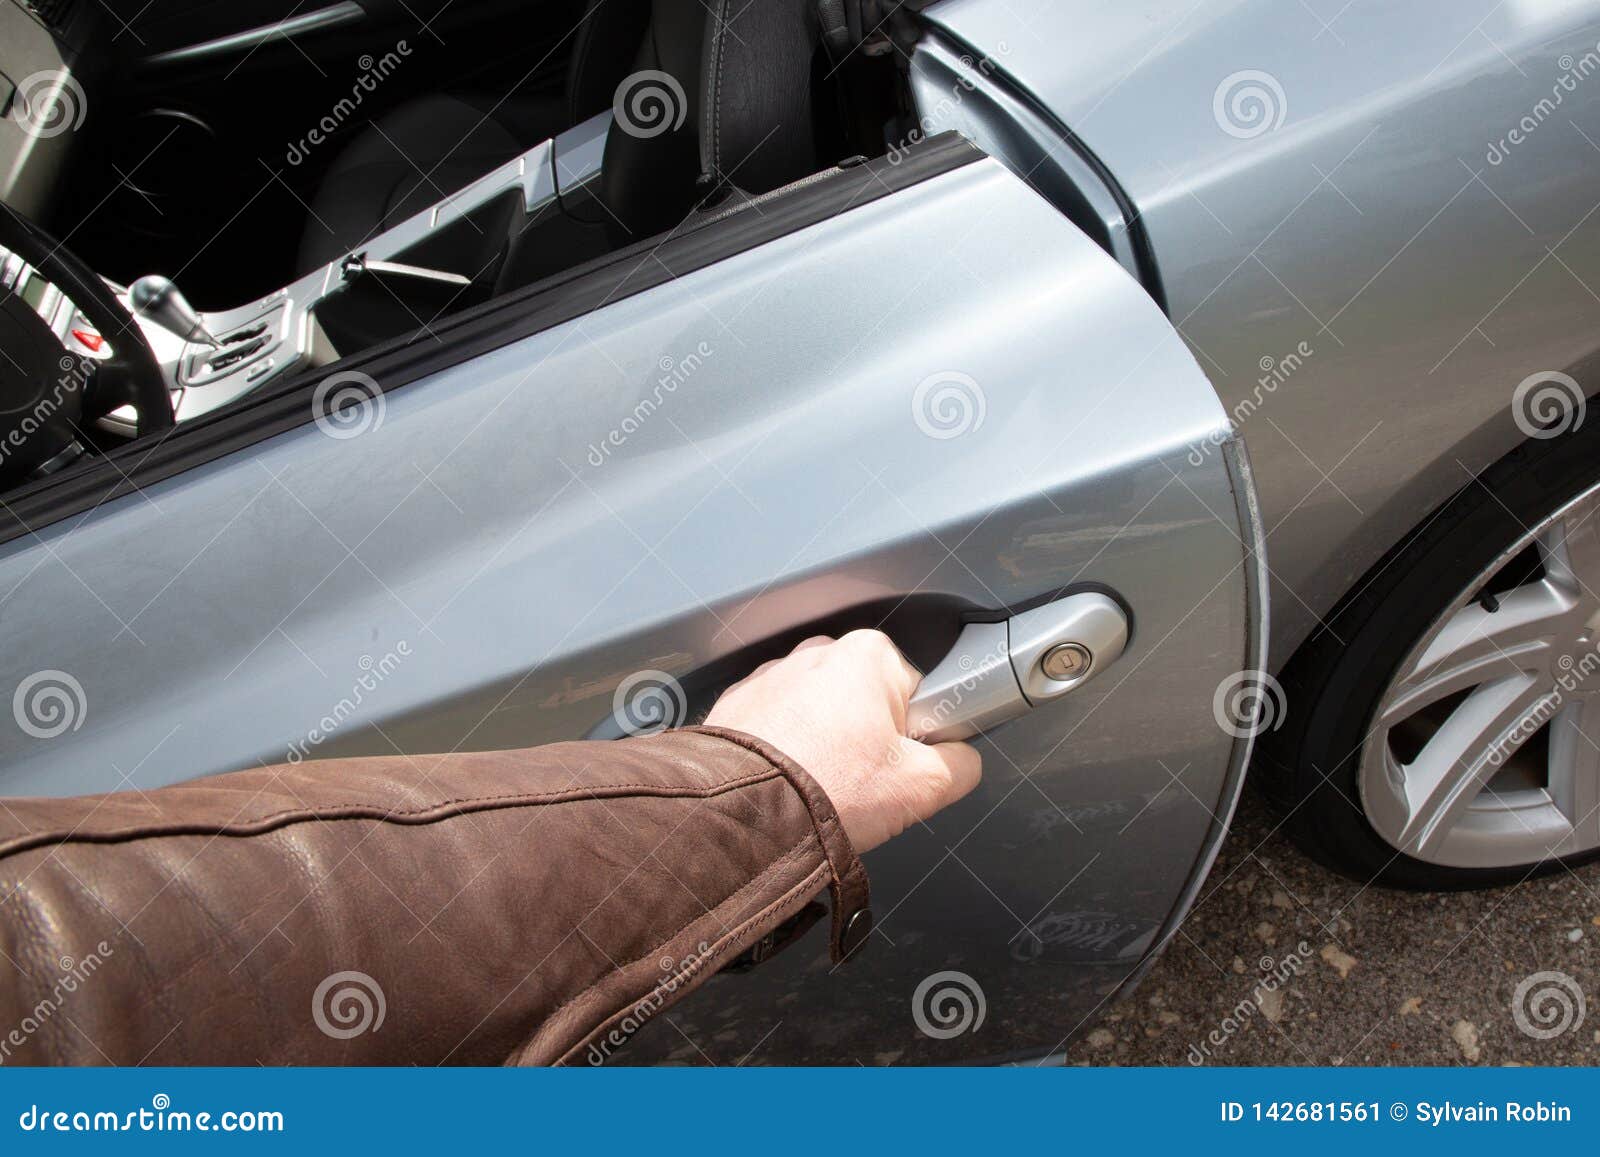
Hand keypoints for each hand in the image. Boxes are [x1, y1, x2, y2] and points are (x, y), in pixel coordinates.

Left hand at [705, 630, 981, 852]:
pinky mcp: (738, 704)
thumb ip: (961, 765)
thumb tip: (963, 762)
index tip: (900, 767)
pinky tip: (787, 782)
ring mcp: (772, 675)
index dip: (916, 738)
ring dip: (823, 747)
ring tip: (819, 787)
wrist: (743, 814)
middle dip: (867, 742)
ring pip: (819, 716)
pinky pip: (778, 727)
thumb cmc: (827, 790)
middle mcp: (817, 652)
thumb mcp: (923, 787)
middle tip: (859, 786)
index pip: (916, 693)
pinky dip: (785, 751)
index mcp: (869, 656)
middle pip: (866, 703)